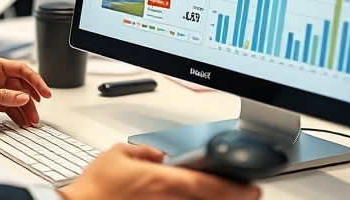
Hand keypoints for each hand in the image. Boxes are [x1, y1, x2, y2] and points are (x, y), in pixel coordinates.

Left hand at [0, 56, 51, 126]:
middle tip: (37, 114)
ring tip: (31, 122)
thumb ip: (2, 96)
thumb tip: (23, 97)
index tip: (45, 93)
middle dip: (31, 100)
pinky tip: (21, 121)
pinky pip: (7, 106)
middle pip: (21, 86)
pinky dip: (15, 114)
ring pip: (15, 97)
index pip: (21, 70)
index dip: (36, 81)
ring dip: (24, 109)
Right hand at [60, 144, 261, 199]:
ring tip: (229, 197)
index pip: (210, 184)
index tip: (254, 188)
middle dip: (233, 198)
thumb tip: (157, 155)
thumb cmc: (95, 189)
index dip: (237, 188)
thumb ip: (144, 152)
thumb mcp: (118, 155)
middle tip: (249, 194)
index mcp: (164, 181)